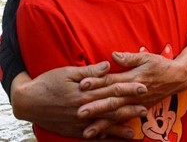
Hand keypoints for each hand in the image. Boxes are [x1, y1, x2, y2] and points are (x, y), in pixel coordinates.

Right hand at [10, 66, 143, 138]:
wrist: (28, 101)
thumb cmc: (48, 82)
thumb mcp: (68, 72)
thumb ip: (90, 71)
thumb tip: (108, 65)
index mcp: (85, 92)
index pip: (112, 89)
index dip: (129, 88)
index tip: (143, 86)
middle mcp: (84, 108)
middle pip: (112, 107)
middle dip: (130, 108)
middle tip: (145, 108)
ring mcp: (79, 121)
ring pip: (104, 124)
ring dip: (120, 126)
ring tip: (134, 130)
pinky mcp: (73, 130)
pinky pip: (92, 135)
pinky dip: (104, 138)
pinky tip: (114, 139)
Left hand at [78, 47, 186, 138]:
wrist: (178, 78)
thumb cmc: (161, 65)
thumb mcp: (147, 57)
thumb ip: (129, 58)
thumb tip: (113, 55)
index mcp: (133, 78)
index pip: (112, 80)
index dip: (97, 82)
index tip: (82, 85)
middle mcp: (134, 93)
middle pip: (112, 101)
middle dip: (95, 107)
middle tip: (79, 113)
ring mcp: (137, 104)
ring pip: (117, 115)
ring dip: (102, 123)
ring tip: (87, 132)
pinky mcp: (139, 110)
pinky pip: (124, 121)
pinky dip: (114, 129)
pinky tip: (102, 135)